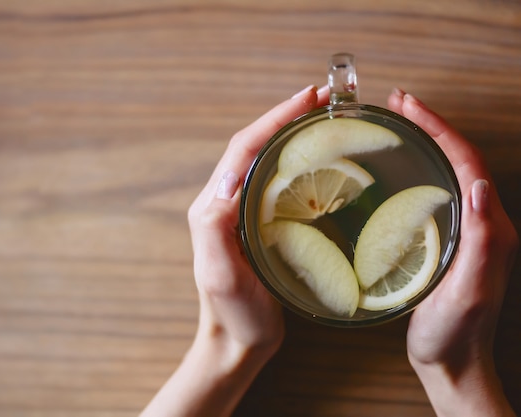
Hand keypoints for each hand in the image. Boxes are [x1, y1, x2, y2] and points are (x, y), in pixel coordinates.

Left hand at [141, 85, 328, 416]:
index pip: (244, 149)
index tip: (308, 99)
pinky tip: (323, 162)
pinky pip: (279, 183)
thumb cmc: (232, 314)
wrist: (238, 343)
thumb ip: (214, 227)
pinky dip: (299, 163)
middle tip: (326, 102)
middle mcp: (226, 202)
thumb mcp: (220, 274)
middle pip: (256, 146)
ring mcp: (244, 213)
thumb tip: (228, 179)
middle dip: (287, 118)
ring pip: (268, 160)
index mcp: (214, 205)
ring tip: (327, 121)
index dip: (274, 119)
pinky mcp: (261, 225)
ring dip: (293, 135)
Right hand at [388, 90, 518, 415]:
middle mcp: (484, 222)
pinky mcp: (450, 239)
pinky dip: (420, 167)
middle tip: (399, 103)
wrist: (451, 361)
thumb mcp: (469, 290)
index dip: (440, 129)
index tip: (409, 106)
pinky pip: (437, 192)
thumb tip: (482, 185)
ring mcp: (467, 230)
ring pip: (449, 172)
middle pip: (460, 159)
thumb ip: (482, 240)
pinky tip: (399, 167)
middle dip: (432, 125)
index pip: (468, 163)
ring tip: (399, 123)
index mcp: (493, 228)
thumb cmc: (454, 332)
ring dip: (427, 141)